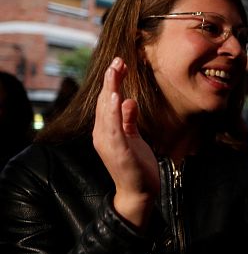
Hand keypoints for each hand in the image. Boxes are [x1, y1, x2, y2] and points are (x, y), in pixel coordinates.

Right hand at [92, 57, 158, 229]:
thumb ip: (129, 119)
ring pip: (107, 112)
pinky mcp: (118, 151)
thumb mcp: (133, 137)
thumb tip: (128, 100)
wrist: (139, 192)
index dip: (112, 82)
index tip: (119, 63)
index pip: (107, 101)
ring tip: (114, 73)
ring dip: (110, 91)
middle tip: (117, 60)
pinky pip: (115, 128)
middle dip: (110, 80)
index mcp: (106, 130)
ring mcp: (108, 143)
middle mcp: (102, 135)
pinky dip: (115, 113)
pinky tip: (118, 98)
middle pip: (105, 102)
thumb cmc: (136, 165)